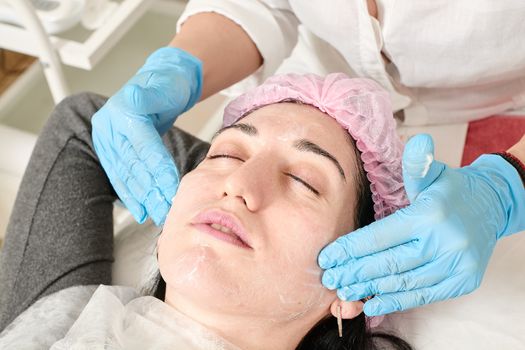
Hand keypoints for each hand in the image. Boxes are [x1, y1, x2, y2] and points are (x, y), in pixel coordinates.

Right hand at [92, 47, 201, 224]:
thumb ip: (152, 96)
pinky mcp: (113, 152)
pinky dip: (132, 196)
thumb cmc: (167, 83)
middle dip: (152, 191)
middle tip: (168, 210)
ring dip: (143, 198)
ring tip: (158, 214)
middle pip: (133, 165)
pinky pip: (122, 177)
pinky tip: (142, 210)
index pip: (143, 146)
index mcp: (122, 111)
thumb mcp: (165, 84)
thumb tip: (137, 100)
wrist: (161, 80)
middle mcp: (109, 127)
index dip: (158, 170)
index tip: (173, 190)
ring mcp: (108, 140)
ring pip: (126, 175)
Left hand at [318, 134, 524, 315]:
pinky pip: (424, 295)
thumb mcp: (433, 172)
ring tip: (344, 292)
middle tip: (329, 279)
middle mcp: (444, 242)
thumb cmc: (453, 189)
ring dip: (370, 289)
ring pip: (404, 282)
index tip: (327, 257)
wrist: (493, 205)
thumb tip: (417, 140)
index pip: (380, 236)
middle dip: (354, 272)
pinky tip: (373, 303)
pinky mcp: (463, 281)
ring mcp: (456, 265)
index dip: (350, 249)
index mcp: (430, 215)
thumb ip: (416, 163)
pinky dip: (397, 300)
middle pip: (388, 263)